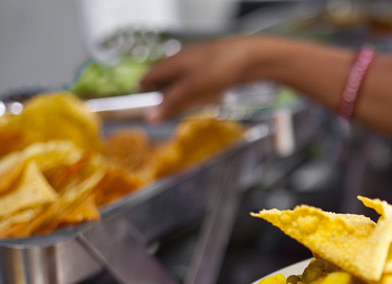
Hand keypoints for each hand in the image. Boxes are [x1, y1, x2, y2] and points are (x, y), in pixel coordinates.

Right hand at [140, 36, 274, 121]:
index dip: (144, 88)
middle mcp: (185, 61)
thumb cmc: (219, 67)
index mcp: (174, 61)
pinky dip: (200, 94)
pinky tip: (206, 99)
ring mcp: (202, 65)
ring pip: (185, 82)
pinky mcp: (217, 70)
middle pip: (168, 79)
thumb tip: (149, 117)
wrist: (252, 58)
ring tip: (180, 107)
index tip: (140, 101)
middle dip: (164, 94)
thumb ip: (171, 103)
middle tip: (160, 108)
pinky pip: (202, 84)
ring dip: (183, 95)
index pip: (151, 74)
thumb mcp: (192, 88)